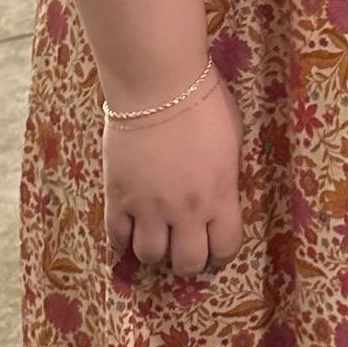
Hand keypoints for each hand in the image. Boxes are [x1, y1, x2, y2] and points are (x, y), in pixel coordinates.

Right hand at [103, 76, 243, 275]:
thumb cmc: (202, 100)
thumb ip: (225, 173)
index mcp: (220, 195)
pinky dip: (121, 241)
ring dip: (155, 250)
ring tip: (156, 235)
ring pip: (150, 256)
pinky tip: (127, 233)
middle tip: (185, 245)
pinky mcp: (117, 197)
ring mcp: (148, 207)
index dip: (223, 252)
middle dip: (188, 259)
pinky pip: (116, 236)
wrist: (157, 84)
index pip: (226, 247)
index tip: (217, 246)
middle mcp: (185, 211)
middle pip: (187, 263)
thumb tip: (219, 188)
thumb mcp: (231, 137)